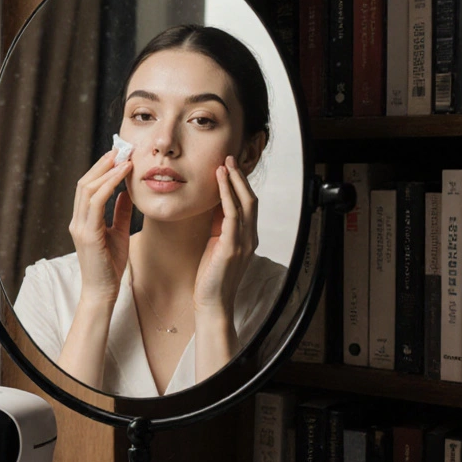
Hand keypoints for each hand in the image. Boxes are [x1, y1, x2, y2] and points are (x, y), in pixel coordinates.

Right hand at [68, 149, 133, 309]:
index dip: (101, 169)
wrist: (103, 292)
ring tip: (124, 158)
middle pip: (85, 183)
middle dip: (103, 164)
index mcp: (83, 220)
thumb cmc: (110, 266)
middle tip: (120, 150)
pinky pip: (96, 202)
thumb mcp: (118, 234)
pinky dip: (109, 185)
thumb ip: (120, 213)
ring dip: (107, 171)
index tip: (118, 156)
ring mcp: (80, 226)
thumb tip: (127, 192)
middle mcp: (77, 220)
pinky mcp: (87, 233)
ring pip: (88, 188)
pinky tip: (122, 176)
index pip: (88, 187)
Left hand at [193, 155, 257, 314]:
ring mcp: (244, 242)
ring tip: (225, 164)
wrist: (212, 303)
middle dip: (240, 177)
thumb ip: (218, 227)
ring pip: (245, 203)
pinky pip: (232, 215)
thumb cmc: (211, 278)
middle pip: (251, 199)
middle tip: (230, 158)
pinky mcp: (233, 246)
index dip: (239, 184)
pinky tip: (219, 182)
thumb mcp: (215, 245)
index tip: (229, 167)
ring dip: (234, 181)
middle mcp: (249, 238)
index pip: (247, 204)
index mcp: (246, 238)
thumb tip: (212, 207)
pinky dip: (227, 195)